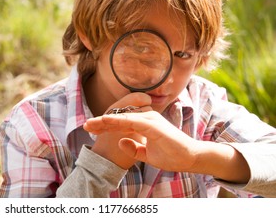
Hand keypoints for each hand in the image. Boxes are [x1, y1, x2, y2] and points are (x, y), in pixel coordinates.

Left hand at [85, 111, 250, 182]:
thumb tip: (121, 141)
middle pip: (119, 118)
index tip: (90, 129)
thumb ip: (134, 148)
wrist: (190, 158)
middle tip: (85, 126)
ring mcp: (149, 119)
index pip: (120, 123)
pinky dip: (118, 121)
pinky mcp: (153, 125)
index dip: (104, 125)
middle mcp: (145, 118)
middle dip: (101, 122)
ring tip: (90, 124)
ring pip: (122, 118)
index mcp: (143, 123)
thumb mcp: (146, 154)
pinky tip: (105, 121)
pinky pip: (131, 121)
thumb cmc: (171, 155)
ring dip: (105, 121)